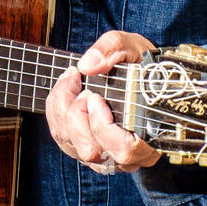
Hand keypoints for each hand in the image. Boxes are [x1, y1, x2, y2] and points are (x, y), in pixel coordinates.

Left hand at [45, 30, 161, 172]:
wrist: (142, 78)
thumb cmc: (142, 67)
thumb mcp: (135, 48)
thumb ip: (114, 48)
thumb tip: (86, 66)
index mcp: (150, 138)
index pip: (125, 150)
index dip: (104, 127)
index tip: (95, 96)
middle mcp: (129, 156)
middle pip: (91, 151)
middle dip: (77, 115)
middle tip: (82, 87)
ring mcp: (106, 157)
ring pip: (73, 147)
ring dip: (63, 112)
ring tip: (71, 82)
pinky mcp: (86, 150)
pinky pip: (64, 139)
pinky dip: (56, 114)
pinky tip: (65, 90)